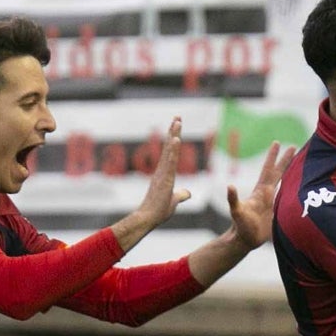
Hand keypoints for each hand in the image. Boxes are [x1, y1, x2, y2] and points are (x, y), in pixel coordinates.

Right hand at [109, 118, 190, 253]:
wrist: (148, 218)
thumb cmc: (158, 212)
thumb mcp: (173, 202)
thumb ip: (180, 195)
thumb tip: (188, 193)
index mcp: (163, 175)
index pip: (170, 154)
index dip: (173, 140)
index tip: (176, 128)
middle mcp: (161, 171)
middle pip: (169, 148)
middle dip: (173, 132)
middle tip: (177, 117)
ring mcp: (162, 174)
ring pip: (169, 151)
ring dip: (174, 135)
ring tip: (177, 121)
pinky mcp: (164, 179)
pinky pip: (170, 161)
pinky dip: (173, 150)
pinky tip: (176, 139)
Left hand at [225, 141, 295, 249]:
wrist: (245, 240)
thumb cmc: (240, 226)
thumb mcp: (237, 211)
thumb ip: (233, 199)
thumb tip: (229, 186)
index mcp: (260, 191)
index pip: (268, 170)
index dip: (273, 157)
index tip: (277, 143)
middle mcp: (267, 194)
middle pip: (278, 173)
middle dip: (286, 160)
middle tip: (294, 146)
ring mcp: (273, 202)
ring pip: (284, 184)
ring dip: (291, 173)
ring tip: (300, 164)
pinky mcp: (278, 211)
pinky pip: (289, 198)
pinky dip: (295, 191)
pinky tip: (300, 188)